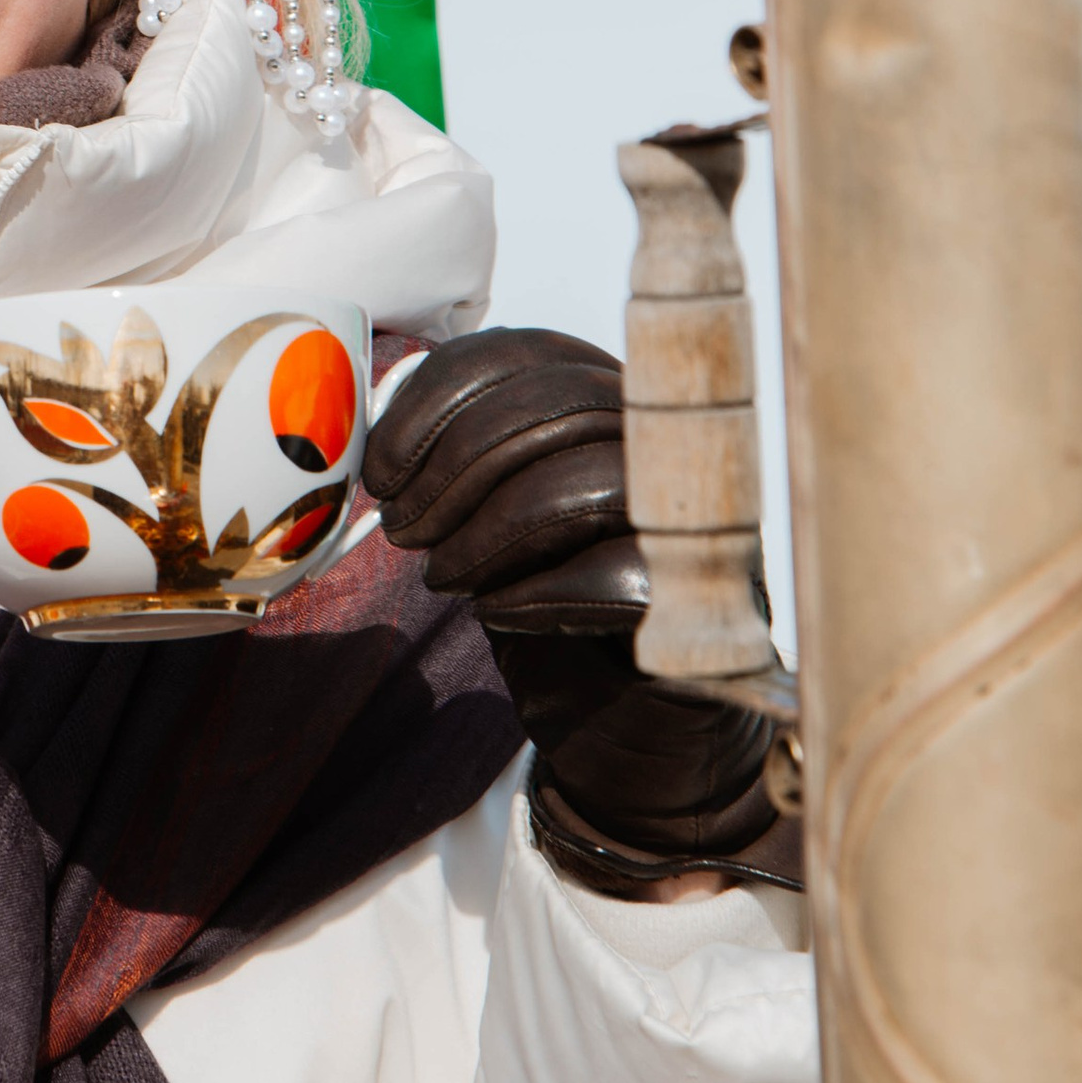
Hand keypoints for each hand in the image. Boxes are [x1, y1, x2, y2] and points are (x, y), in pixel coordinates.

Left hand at [364, 330, 793, 894]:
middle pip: (557, 405)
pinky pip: (624, 572)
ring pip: (592, 480)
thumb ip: (454, 459)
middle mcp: (664, 445)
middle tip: (402, 529)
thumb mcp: (490, 515)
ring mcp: (696, 521)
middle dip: (455, 467)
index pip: (526, 353)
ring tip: (440, 576)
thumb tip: (376, 429)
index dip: (439, 398)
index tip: (381, 468)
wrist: (630, 728)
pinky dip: (538, 592)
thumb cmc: (551, 603)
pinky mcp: (704, 604)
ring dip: (490, 531)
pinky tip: (499, 613)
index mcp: (608, 401)